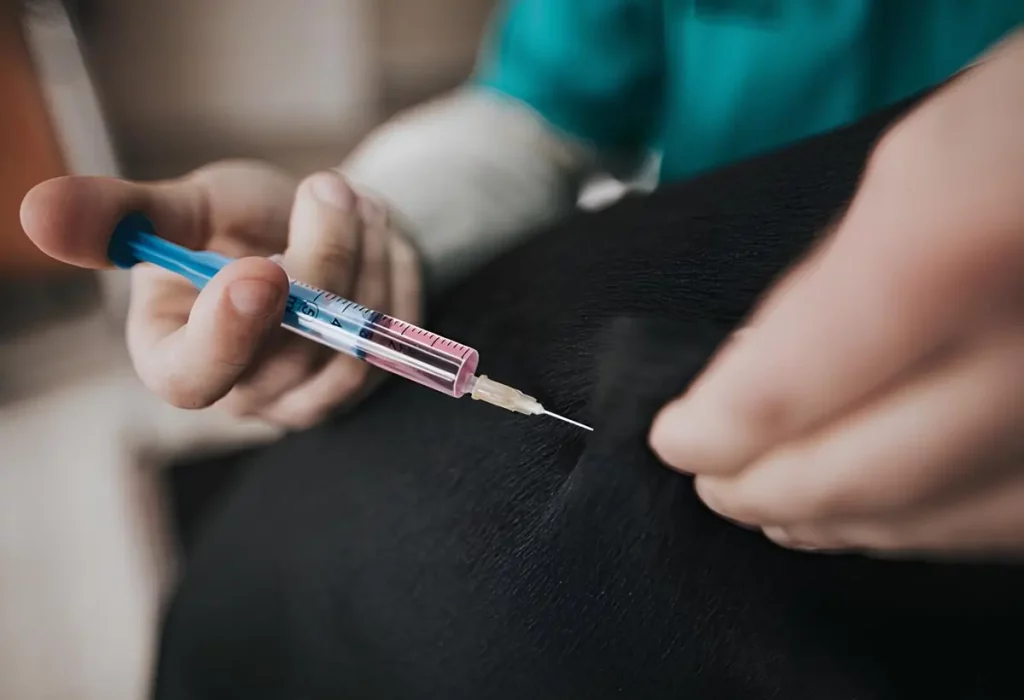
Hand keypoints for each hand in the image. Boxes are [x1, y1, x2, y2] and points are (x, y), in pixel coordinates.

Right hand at [21, 161, 421, 428]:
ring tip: (354, 200)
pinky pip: (394, 340)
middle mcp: (242, 392)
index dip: (226, 334)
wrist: (315, 232)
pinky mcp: (364, 384)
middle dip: (322, 260)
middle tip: (328, 188)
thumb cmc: (241, 224)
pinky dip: (393, 275)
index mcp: (176, 354)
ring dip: (365, 258)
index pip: (191, 379)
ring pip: (351, 348)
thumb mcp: (187, 209)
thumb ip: (127, 216)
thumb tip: (39, 211)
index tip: (262, 268)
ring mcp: (306, 398)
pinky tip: (380, 235)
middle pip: (288, 356)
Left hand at [650, 31, 1023, 559]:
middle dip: (767, 494)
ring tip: (780, 512)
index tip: (680, 439)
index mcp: (959, 244)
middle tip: (717, 488)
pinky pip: (1006, 523)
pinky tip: (887, 516)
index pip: (794, 384)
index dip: (720, 430)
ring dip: (842, 524)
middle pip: (865, 476)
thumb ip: (833, 276)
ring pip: (938, 522)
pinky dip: (928, 528)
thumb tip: (758, 365)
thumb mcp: (923, 160)